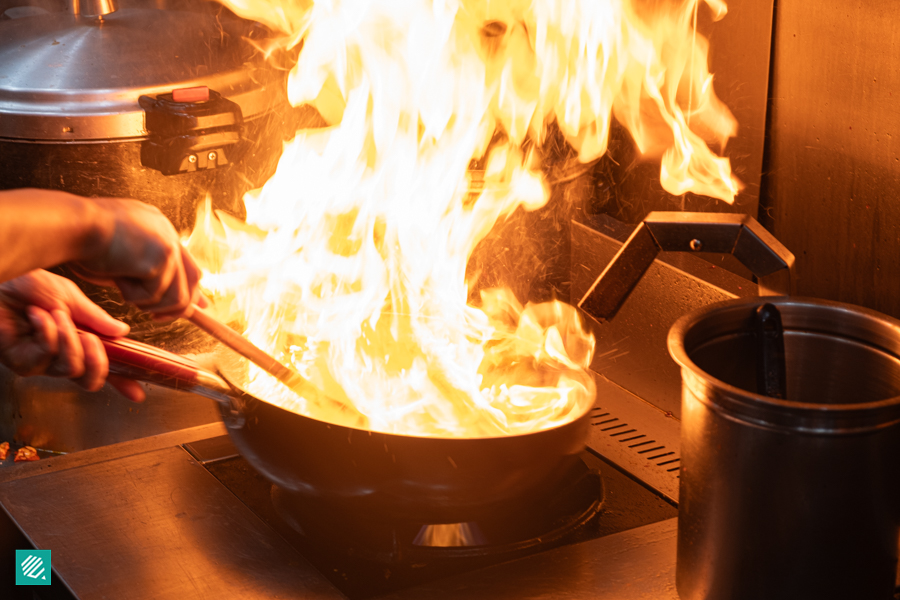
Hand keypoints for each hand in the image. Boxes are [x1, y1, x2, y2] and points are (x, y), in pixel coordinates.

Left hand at [0, 270, 144, 401]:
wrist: (3, 281)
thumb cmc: (28, 286)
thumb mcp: (70, 297)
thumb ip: (95, 317)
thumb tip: (122, 330)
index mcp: (76, 342)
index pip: (101, 366)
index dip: (122, 382)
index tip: (138, 393)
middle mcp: (59, 357)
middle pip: (90, 381)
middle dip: (98, 361)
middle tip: (93, 340)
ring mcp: (41, 363)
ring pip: (71, 369)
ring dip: (69, 339)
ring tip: (58, 315)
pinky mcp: (22, 363)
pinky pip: (47, 357)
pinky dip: (48, 334)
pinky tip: (38, 317)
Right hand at [72, 198, 204, 318]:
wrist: (71, 226)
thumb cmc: (81, 242)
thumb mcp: (118, 260)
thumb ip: (142, 275)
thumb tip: (157, 303)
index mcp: (158, 229)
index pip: (187, 264)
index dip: (190, 290)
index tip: (192, 308)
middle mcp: (168, 233)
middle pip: (194, 280)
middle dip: (179, 306)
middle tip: (156, 318)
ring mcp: (168, 245)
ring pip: (176, 296)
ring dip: (147, 303)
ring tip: (123, 289)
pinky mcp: (161, 257)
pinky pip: (154, 295)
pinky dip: (133, 296)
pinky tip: (117, 278)